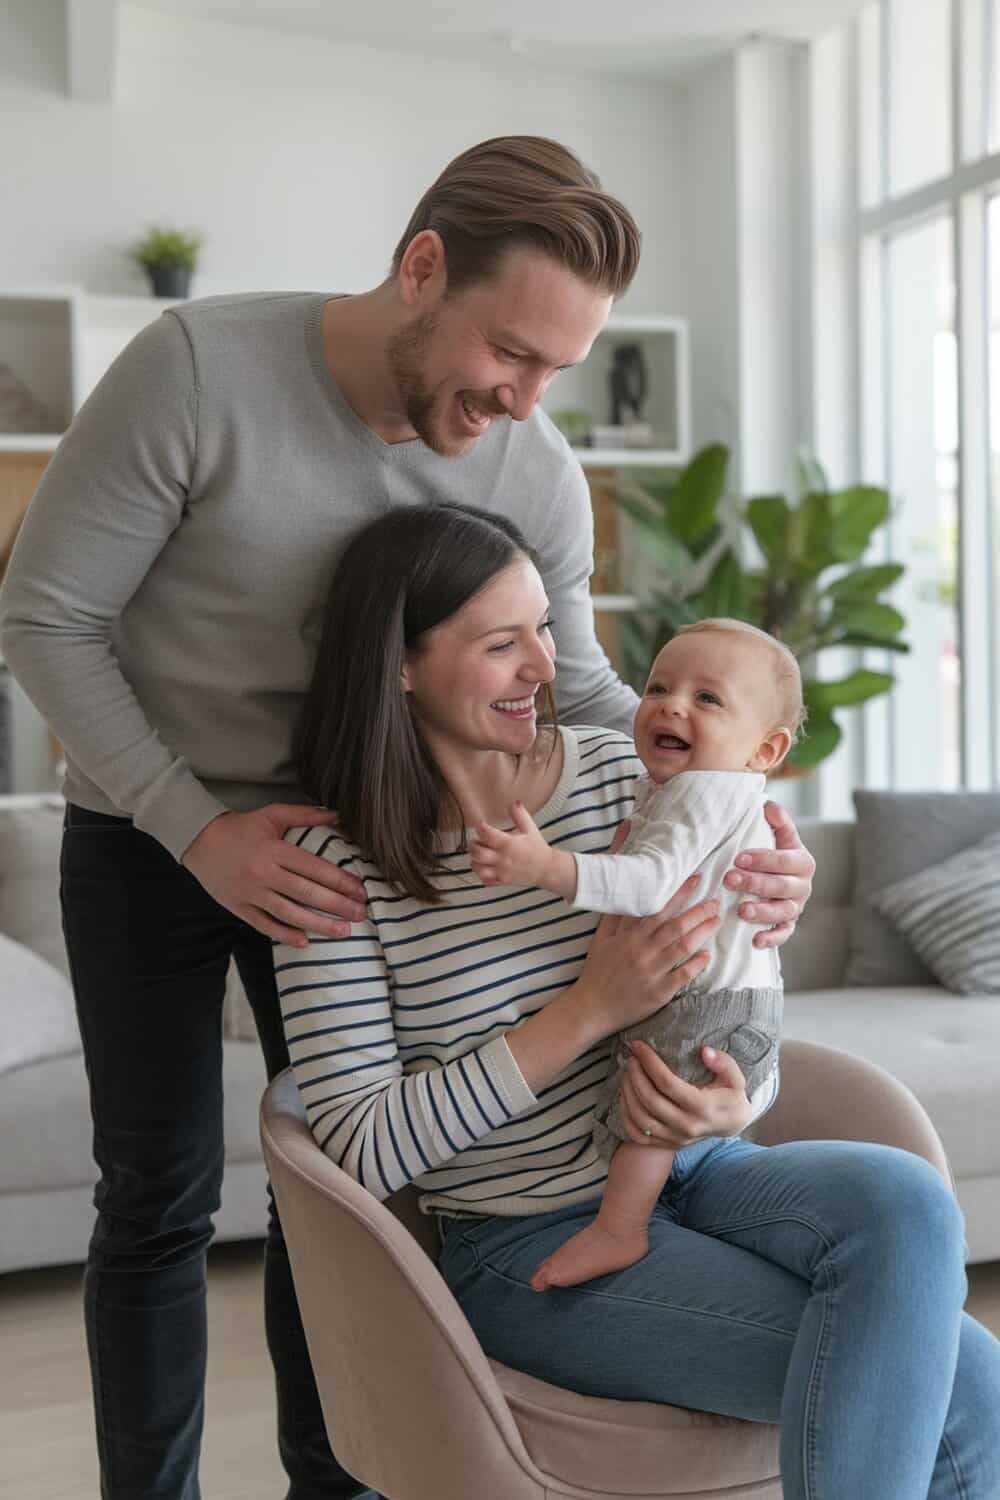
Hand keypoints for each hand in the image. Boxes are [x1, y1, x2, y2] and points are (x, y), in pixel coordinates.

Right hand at [181, 804, 366, 947]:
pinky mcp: (239, 908)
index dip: (340, 880)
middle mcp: (264, 874)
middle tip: (360, 913)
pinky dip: (284, 935)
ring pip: (289, 913)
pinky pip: (264, 925)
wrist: (199, 841)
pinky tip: (305, 942)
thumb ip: (305, 815)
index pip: (314, 868)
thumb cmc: (241, 828)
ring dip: (318, 925)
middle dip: (337, 905)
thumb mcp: (272, 815)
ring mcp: (251, 893)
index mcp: (274, 850)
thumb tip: (337, 815)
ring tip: (343, 931)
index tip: (360, 890)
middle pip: (306, 893)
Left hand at [471, 802, 575, 897]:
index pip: (486, 834)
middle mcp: (502, 858)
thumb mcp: (530, 828)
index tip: (481, 825)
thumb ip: (520, 815)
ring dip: (475, 860)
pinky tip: (484, 866)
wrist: (546, 869)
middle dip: (474, 844)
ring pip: (478, 867)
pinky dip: (480, 873)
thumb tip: (513, 802)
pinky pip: (485, 880)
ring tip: (479, 854)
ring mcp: (501, 871)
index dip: (480, 827)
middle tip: (477, 840)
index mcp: (508, 843)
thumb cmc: (537, 847)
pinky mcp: (502, 880)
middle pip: (478, 852)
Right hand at [574, 875, 719, 1040]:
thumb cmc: (598, 972)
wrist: (592, 1007)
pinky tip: (707, 956)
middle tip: (716, 901)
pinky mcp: (658, 992)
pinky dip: (696, 965)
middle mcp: (642, 950)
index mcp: (630, 936)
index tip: (695, 880)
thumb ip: (614, 918)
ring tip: (716, 921)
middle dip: (698, 911)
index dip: (678, 893)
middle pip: (675, 925)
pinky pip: (682, 975)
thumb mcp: (601, 940)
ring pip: (682, 946)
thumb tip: (623, 895)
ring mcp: (651, 971)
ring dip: (702, 932)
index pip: (658, 908)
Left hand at [617, 1038, 752, 1146]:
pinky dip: (626, 1116)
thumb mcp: (735, 1077)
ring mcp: (675, 1138)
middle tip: (631, 1058)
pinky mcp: (666, 1144)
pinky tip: (625, 1096)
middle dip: (635, 1075)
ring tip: (626, 1073)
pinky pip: (637, 1134)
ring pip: (640, 1118)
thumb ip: (724, 1063)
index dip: (649, 1062)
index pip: (667, 1083)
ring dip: (627, 1093)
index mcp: (702, 1107)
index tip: (638, 1046)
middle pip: (650, 1100)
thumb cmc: (731, 1095)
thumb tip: (705, 1052)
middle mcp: (687, 1126)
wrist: (732, 1125)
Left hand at [724, 802, 815, 949]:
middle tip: (729, 880)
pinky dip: (771, 939)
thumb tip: (769, 806)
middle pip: (782, 886)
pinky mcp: (789, 925)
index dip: (763, 859)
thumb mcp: (778, 836)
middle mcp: (803, 886)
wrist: (780, 877)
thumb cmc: (774, 854)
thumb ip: (778, 821)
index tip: (738, 858)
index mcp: (802, 862)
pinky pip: (784, 934)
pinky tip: (755, 940)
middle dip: (755, 883)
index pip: (785, 860)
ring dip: (762, 912)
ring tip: (741, 911)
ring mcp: (796, 907)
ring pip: (783, 912)